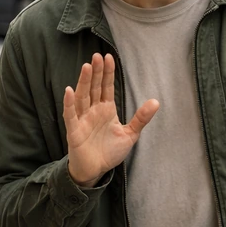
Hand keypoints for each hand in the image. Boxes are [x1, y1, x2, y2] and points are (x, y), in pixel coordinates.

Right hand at [63, 53, 159, 187]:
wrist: (96, 170)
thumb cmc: (109, 151)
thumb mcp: (130, 134)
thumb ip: (141, 118)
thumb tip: (156, 101)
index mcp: (106, 109)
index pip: (106, 87)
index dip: (107, 73)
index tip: (109, 57)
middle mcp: (93, 111)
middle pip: (94, 88)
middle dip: (96, 72)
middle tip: (97, 56)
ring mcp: (82, 119)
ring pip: (82, 97)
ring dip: (84, 82)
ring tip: (87, 67)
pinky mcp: (74, 130)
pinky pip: (70, 115)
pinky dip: (69, 103)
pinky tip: (69, 91)